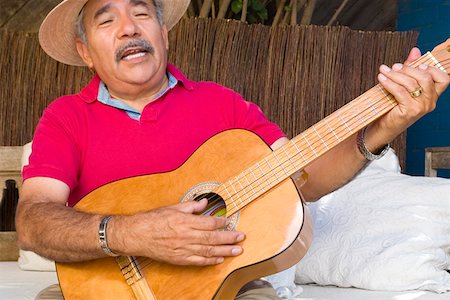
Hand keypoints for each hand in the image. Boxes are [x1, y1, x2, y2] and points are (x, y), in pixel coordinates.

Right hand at [111, 199, 244, 265]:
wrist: (136, 235)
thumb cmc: (152, 220)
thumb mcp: (172, 207)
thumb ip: (190, 206)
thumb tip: (205, 203)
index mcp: (185, 221)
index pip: (209, 223)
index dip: (222, 223)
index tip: (231, 222)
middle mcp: (186, 236)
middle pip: (212, 238)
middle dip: (229, 238)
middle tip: (241, 238)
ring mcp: (183, 249)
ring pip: (208, 251)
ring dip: (224, 251)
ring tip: (237, 250)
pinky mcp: (179, 259)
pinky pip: (198, 261)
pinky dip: (210, 261)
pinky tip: (219, 259)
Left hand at [364, 47, 449, 150]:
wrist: (382, 128)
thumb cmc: (392, 107)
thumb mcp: (403, 86)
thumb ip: (410, 69)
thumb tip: (415, 50)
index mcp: (432, 96)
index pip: (443, 79)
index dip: (433, 68)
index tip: (418, 64)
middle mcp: (430, 102)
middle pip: (425, 77)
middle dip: (408, 69)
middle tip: (394, 66)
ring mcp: (421, 107)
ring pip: (412, 83)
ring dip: (395, 74)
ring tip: (384, 71)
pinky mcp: (410, 111)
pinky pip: (400, 91)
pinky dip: (390, 82)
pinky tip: (381, 78)